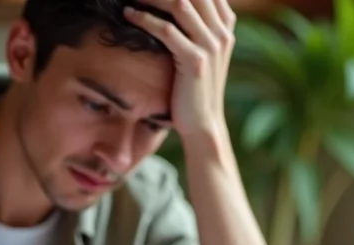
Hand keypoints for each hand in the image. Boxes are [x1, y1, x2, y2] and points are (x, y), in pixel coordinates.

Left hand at [125, 0, 235, 139]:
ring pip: (180, 4)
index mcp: (225, 25)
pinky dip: (144, 19)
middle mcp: (221, 31)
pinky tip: (128, 15)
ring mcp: (211, 46)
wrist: (203, 123)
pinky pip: (167, 31)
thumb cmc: (195, 88)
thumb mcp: (203, 52)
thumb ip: (197, 27)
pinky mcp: (196, 61)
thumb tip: (175, 7)